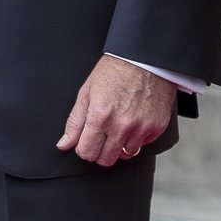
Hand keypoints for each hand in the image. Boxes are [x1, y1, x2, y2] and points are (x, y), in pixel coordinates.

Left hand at [57, 55, 175, 166]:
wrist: (143, 60)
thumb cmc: (113, 72)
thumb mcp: (86, 93)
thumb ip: (75, 122)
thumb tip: (64, 144)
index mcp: (100, 116)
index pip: (86, 152)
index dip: (83, 147)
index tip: (85, 140)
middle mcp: (121, 126)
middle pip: (105, 160)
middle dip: (99, 151)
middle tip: (99, 135)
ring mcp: (141, 129)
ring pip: (124, 155)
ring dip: (118, 145)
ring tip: (116, 126)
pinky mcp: (156, 128)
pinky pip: (142, 146)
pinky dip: (135, 139)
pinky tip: (132, 122)